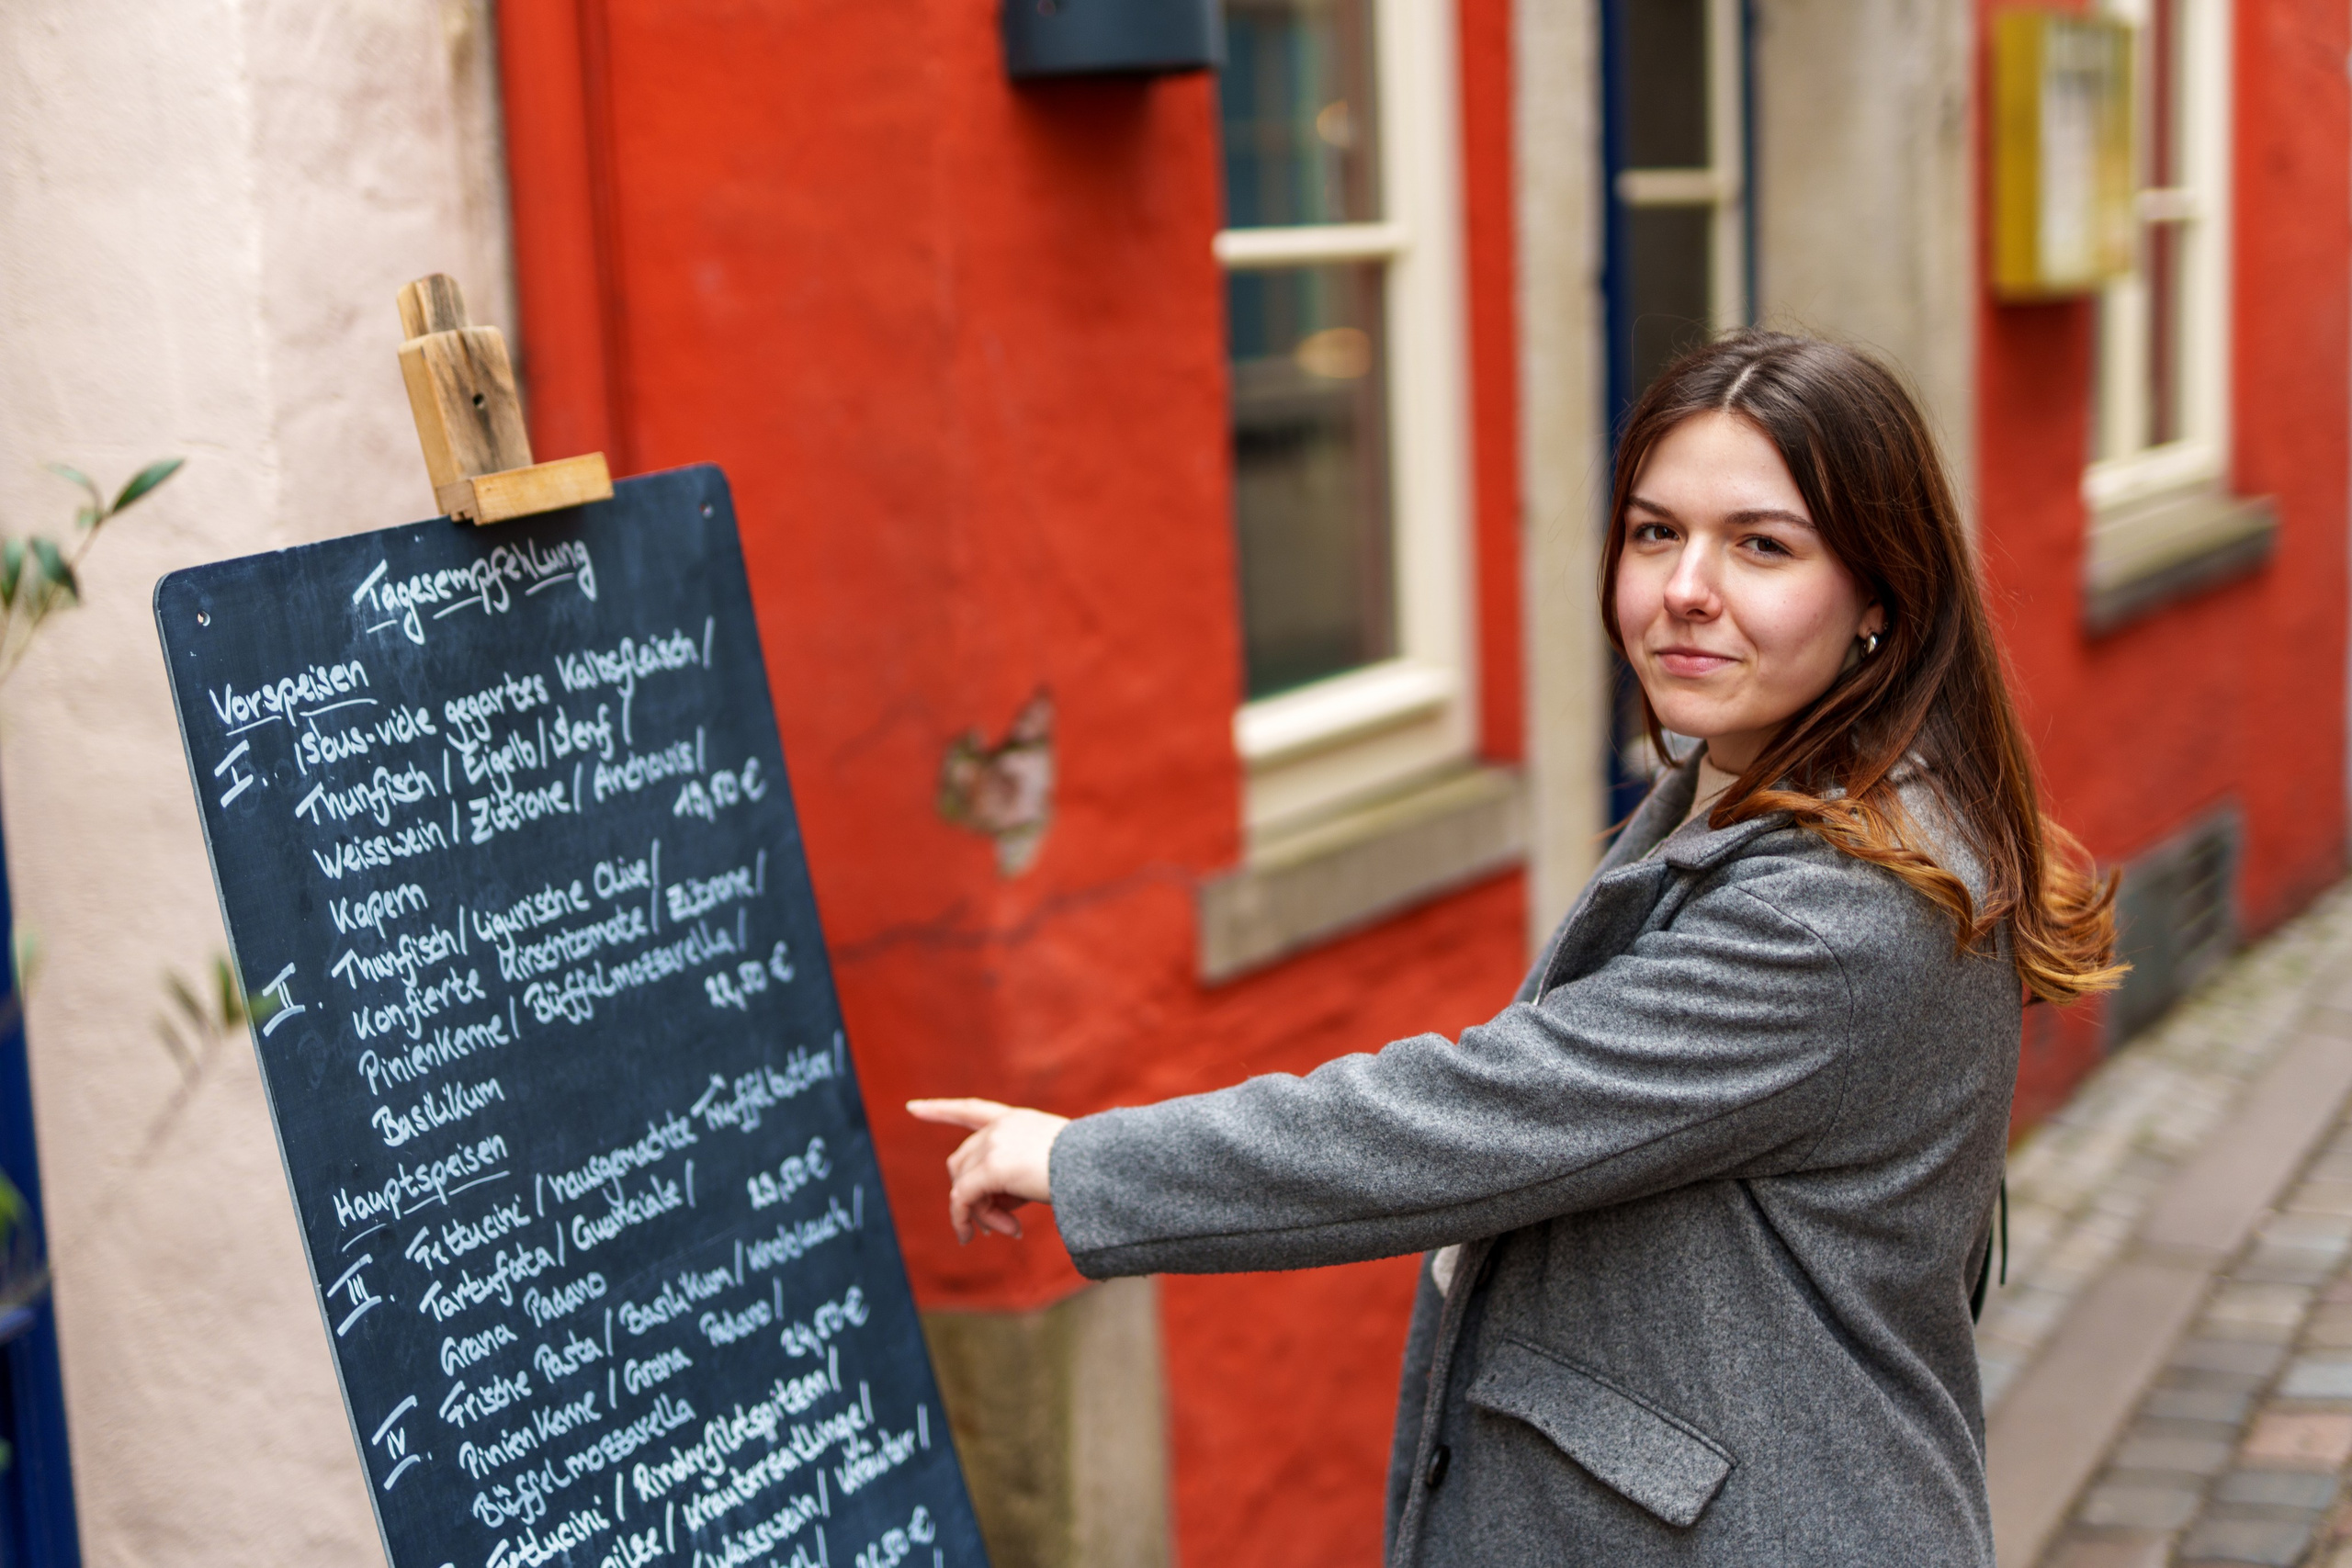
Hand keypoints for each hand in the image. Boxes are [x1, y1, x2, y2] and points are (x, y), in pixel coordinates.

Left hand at [906, 1098, 1069, 1243]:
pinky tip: (970, 1236)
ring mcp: (994, 1144)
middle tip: (999, 1225)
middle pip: (961, 1162)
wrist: (1097, 1168)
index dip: (940, 1110)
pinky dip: (963, 1219)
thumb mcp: (1045, 1167)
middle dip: (973, 1196)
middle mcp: (1001, 1127)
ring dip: (978, 1212)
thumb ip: (1011, 1178)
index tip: (912, 1107)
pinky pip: (962, 1199)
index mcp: (1016, 1121)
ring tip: (1007, 1229)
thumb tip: (984, 1209)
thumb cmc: (1082, 1172)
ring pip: (962, 1184)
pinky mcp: (990, 1168)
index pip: (971, 1109)